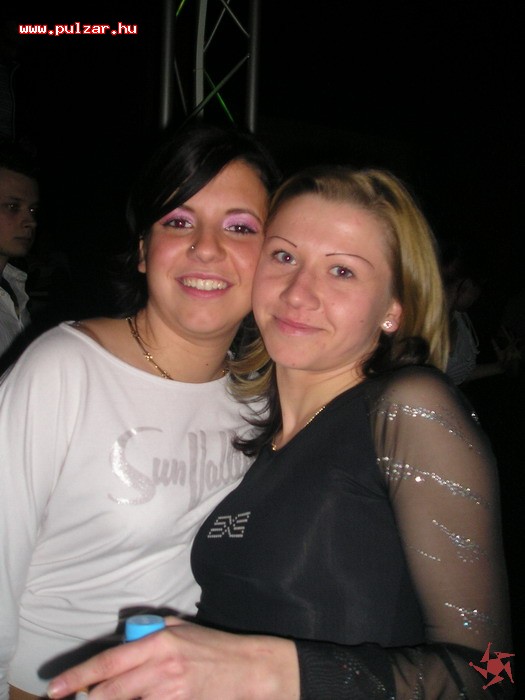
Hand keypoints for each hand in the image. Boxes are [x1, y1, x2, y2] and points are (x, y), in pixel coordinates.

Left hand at [47, 616, 299, 699]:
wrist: (249, 669)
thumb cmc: (215, 647)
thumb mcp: (182, 629)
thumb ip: (151, 633)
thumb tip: (123, 642)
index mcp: (159, 641)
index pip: (109, 662)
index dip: (78, 677)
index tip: (56, 688)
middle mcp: (162, 666)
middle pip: (110, 691)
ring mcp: (172, 692)